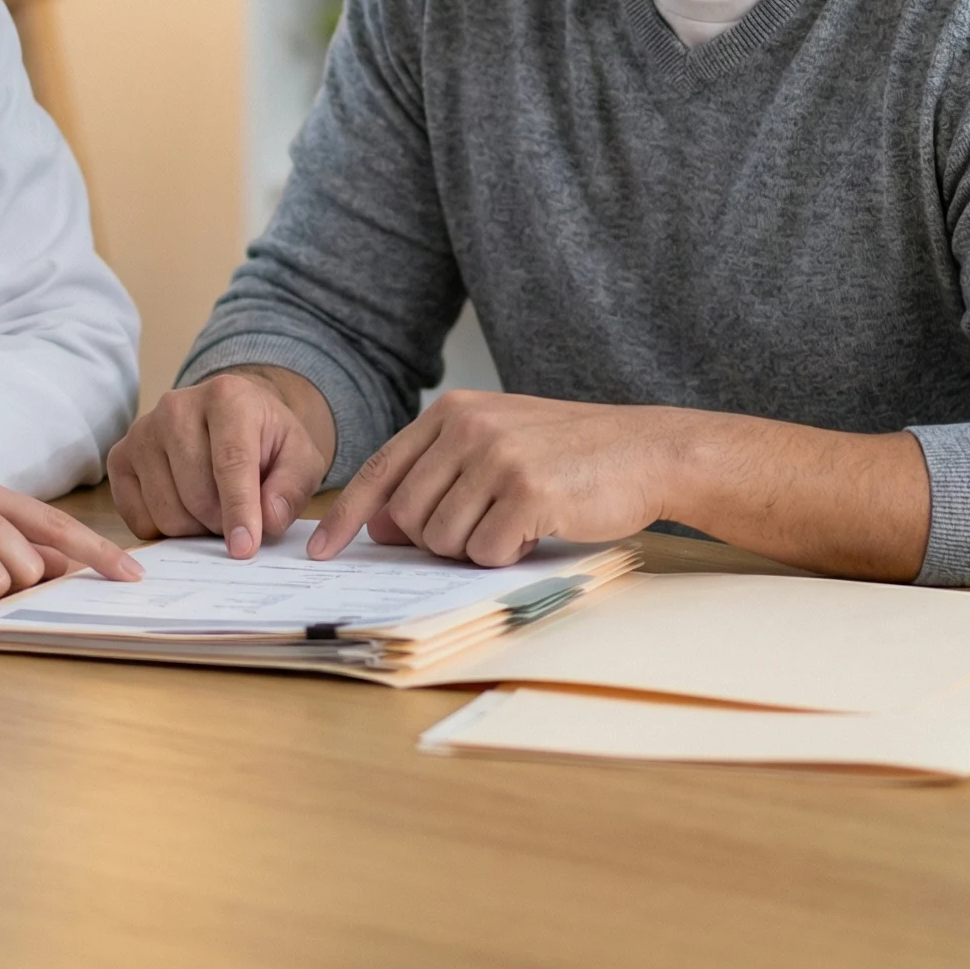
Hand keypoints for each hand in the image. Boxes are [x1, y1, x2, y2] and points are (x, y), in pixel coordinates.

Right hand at [107, 367, 335, 558]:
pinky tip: (185, 508)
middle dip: (221, 522)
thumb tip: (269, 519)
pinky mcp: (120, 457)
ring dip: (195, 528)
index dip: (239, 510)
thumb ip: (291, 487)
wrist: (232, 418)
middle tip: (238, 519)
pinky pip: (139, 518)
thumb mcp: (299, 457)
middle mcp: (176, 406)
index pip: (230, 462)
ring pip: (166, 511)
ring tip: (213, 509)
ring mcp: (142, 431)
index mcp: (226, 397)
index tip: (244, 548)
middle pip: (196, 494)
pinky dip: (166, 530)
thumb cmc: (266, 440)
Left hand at [307, 392, 677, 565]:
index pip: (382, 469)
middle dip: (434, 540)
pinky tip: (537, 527)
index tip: (323, 549)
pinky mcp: (526, 492)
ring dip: (475, 548)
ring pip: (442, 539)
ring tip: (515, 521)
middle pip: (406, 516)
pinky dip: (507, 555)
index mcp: (453, 413)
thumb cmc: (569, 454)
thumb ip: (438, 473)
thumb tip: (381, 526)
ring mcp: (496, 458)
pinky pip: (485, 552)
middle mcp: (467, 428)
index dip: (347, 514)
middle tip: (482, 527)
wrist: (646, 450)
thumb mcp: (497, 443)